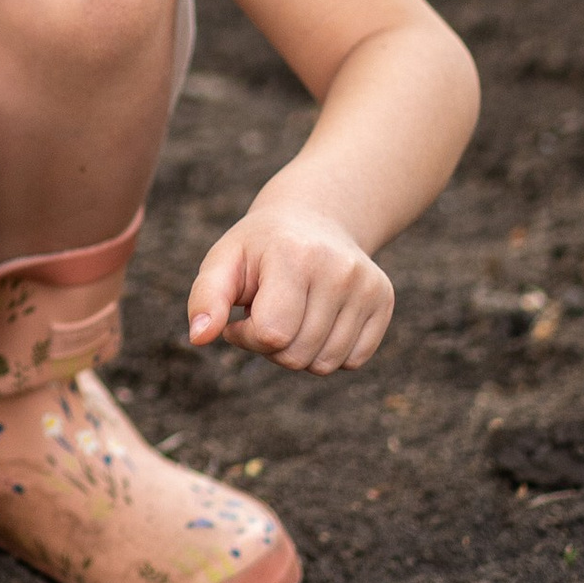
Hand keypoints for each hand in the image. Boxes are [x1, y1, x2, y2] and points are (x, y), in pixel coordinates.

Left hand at [186, 201, 392, 375]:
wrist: (314, 217)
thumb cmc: (260, 247)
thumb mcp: (224, 261)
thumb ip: (206, 298)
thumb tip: (199, 338)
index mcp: (296, 256)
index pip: (271, 334)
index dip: (247, 337)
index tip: (242, 314)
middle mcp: (340, 270)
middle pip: (298, 356)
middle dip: (272, 347)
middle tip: (267, 313)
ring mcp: (367, 285)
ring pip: (326, 365)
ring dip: (300, 351)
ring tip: (292, 314)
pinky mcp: (384, 300)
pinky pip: (353, 361)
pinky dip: (329, 351)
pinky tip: (318, 318)